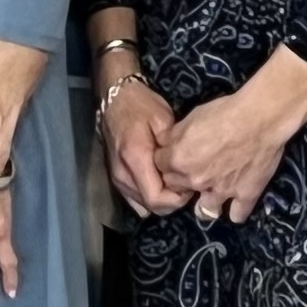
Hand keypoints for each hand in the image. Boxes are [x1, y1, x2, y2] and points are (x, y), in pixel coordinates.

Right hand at [97, 76, 181, 215]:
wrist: (116, 100)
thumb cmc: (142, 106)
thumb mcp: (164, 120)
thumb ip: (174, 149)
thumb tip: (186, 172)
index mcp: (135, 158)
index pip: (156, 198)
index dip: (177, 199)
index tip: (190, 184)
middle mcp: (122, 174)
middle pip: (152, 206)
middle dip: (173, 200)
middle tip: (186, 182)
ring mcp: (117, 179)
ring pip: (145, 205)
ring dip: (163, 198)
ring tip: (175, 180)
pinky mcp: (117, 179)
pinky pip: (138, 199)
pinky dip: (152, 195)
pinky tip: (161, 180)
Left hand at [163, 88, 298, 223]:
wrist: (260, 118)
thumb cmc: (224, 112)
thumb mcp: (191, 116)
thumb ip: (174, 135)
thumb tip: (165, 143)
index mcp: (178, 160)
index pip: (159, 165)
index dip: (167, 158)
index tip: (176, 153)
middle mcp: (196, 180)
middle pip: (177, 187)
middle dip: (182, 179)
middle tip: (195, 168)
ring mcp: (220, 192)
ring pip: (205, 210)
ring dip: (205, 203)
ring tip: (211, 193)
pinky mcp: (245, 195)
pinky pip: (237, 215)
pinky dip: (236, 210)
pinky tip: (236, 202)